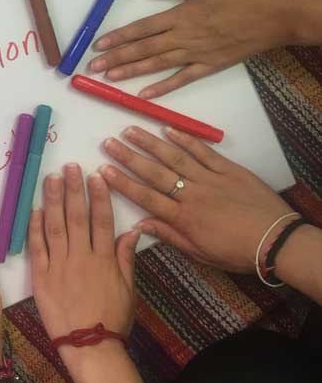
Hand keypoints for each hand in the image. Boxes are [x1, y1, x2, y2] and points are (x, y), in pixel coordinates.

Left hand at [29, 165, 138, 371]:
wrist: (89, 346)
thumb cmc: (112, 320)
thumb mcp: (128, 289)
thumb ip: (126, 258)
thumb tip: (133, 231)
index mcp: (104, 259)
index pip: (101, 220)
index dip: (99, 196)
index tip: (96, 176)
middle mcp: (81, 257)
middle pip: (77, 216)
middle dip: (74, 189)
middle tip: (69, 167)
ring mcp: (59, 265)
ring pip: (55, 225)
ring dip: (53, 199)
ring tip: (51, 178)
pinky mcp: (41, 276)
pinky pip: (37, 247)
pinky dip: (35, 226)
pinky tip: (35, 208)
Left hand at [89, 0, 294, 97]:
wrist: (281, 15)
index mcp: (183, 14)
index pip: (142, 28)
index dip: (118, 37)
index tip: (98, 45)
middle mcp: (186, 37)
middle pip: (144, 49)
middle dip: (116, 58)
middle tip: (92, 67)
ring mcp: (198, 54)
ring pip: (158, 65)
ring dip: (132, 72)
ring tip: (109, 78)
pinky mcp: (211, 66)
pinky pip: (183, 79)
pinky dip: (163, 88)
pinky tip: (144, 95)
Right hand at [100, 125, 291, 272]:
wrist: (277, 241)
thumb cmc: (237, 252)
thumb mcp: (201, 253)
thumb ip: (169, 236)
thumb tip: (139, 225)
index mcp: (184, 218)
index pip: (146, 197)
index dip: (123, 182)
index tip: (103, 170)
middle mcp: (192, 194)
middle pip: (155, 172)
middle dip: (128, 157)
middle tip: (108, 142)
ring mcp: (210, 179)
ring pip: (175, 157)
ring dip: (151, 143)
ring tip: (130, 130)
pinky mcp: (229, 170)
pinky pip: (204, 152)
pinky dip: (186, 139)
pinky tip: (169, 129)